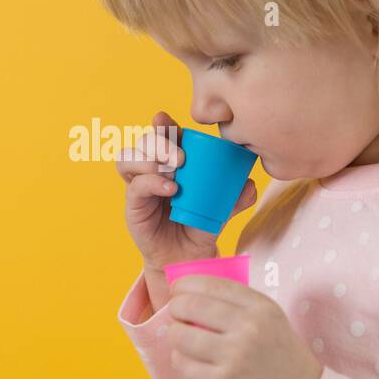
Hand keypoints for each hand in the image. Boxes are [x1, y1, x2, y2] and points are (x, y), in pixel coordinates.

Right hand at [115, 110, 256, 270]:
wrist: (187, 257)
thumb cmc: (200, 226)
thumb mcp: (221, 209)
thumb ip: (235, 197)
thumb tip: (249, 184)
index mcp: (171, 161)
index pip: (162, 134)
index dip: (162, 124)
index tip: (167, 121)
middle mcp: (151, 169)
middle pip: (144, 142)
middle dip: (159, 141)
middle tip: (181, 156)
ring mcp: (139, 185)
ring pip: (128, 158)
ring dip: (150, 158)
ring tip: (174, 170)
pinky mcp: (133, 204)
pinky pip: (135, 186)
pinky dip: (151, 182)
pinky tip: (170, 188)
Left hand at [166, 274, 323, 378]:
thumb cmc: (281, 358)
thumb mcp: (271, 320)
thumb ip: (238, 305)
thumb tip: (191, 293)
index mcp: (261, 308)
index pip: (211, 285)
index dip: (185, 284)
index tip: (177, 290)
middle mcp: (248, 328)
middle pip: (189, 306)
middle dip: (175, 308)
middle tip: (176, 315)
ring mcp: (234, 357)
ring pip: (180, 335)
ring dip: (175, 335)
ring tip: (182, 339)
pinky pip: (182, 363)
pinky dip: (180, 359)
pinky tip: (190, 361)